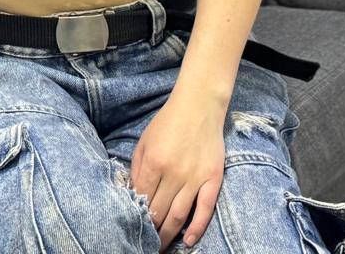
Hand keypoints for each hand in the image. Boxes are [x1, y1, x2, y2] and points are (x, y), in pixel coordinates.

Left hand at [129, 91, 225, 251]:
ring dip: (168, 235)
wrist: (199, 105)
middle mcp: (174, 173)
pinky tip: (187, 241)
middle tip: (145, 244)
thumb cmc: (168, 122)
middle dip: (150, 230)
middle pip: (159, 211)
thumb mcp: (144, 141)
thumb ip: (137, 168)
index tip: (132, 227)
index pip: (142, 198)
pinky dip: (197, 227)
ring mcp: (195, 177)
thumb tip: (131, 194)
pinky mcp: (213, 178)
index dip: (136, 215)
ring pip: (179, 215)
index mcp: (154, 162)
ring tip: (160, 247)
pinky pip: (205, 209)